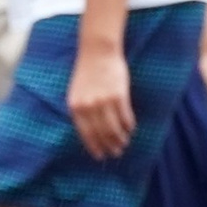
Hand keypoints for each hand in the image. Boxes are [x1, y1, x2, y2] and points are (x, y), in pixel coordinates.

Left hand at [68, 42, 134, 159]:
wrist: (97, 51)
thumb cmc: (88, 71)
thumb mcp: (77, 92)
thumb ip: (82, 109)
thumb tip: (93, 131)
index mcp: (75, 106)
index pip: (86, 133)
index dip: (94, 147)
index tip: (100, 156)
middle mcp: (88, 106)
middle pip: (101, 134)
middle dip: (109, 146)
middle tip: (116, 152)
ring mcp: (104, 101)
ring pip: (114, 128)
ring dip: (121, 138)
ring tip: (124, 142)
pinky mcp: (119, 96)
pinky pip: (126, 118)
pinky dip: (129, 126)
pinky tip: (130, 128)